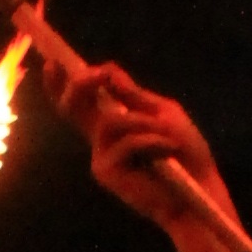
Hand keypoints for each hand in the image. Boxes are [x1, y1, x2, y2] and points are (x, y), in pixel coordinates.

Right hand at [71, 60, 228, 233]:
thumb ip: (134, 95)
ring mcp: (100, 156)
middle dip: (79, 86)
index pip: (80, 102)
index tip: (53, 62)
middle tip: (94, 76)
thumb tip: (107, 70)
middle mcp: (99, 140)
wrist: (198, 188)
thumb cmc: (185, 153)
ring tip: (168, 137)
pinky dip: (152, 141)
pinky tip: (169, 150)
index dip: (61, 84)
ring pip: (111, 120)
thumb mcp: (162, 113)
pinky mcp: (106, 172)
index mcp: (112, 124)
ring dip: (144, 123)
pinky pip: (126, 142)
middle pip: (72, 107)